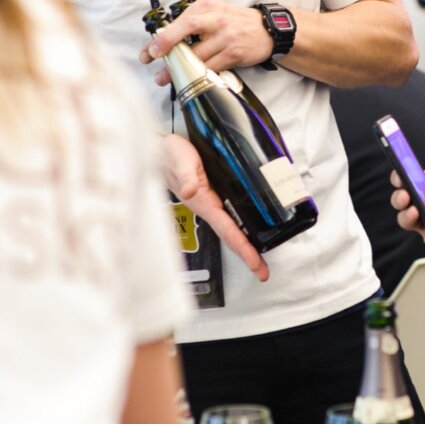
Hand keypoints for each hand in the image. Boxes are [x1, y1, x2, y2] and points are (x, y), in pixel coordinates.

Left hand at [140, 0, 274, 85]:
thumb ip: (193, 21)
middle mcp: (216, 19)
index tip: (150, 49)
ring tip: (163, 78)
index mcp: (207, 6)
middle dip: (166, 45)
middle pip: (186, 30)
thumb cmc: (235, 22)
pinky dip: (197, 75)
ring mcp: (226, 37)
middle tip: (151, 58)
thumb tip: (165, 39)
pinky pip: (211, 68)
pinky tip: (188, 80)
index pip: (181, 20)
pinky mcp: (233, 54)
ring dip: (178, 69)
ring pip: (196, 55)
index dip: (163, 36)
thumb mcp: (215, 12)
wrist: (268, 30)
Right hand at [160, 134, 269, 281]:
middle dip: (248, 256)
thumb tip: (190, 189)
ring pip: (231, 229)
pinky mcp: (213, 196)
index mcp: (203, 203)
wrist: (161, 151)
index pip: (227, 230)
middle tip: (263, 273)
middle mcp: (208, 207)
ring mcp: (211, 204)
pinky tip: (251, 233)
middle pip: (231, 237)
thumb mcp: (179, 159)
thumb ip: (185, 174)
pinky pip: (230, 217)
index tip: (255, 264)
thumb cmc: (170, 154)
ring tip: (260, 261)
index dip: (243, 248)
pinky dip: (242, 229)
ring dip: (246, 245)